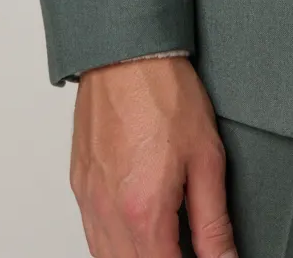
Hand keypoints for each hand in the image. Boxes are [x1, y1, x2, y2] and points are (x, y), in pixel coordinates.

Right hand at [70, 55, 236, 257]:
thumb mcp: (206, 159)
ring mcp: (88, 201)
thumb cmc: (165, 94)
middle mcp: (108, 213)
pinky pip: (91, 235)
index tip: (203, 257)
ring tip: (166, 238)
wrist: (127, 54)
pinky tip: (136, 229)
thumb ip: (213, 222)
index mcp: (143, 212)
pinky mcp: (79, 186)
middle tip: (186, 246)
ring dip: (136, 256)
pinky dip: (113, 243)